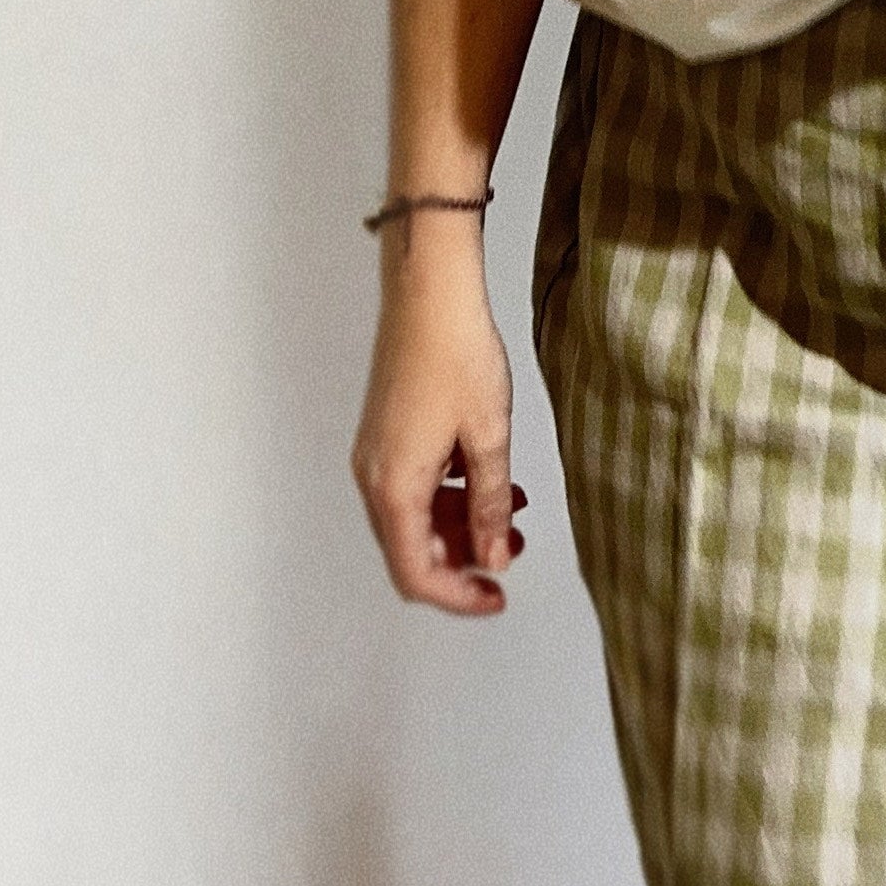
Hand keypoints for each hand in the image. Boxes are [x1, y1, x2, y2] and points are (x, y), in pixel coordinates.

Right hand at [351, 235, 523, 615]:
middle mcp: (373, 476)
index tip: (496, 595)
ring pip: (414, 515)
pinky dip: (449, 492)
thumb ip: (490, 505)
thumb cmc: (455, 352)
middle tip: (512, 548)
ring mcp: (375, 452)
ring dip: (460, 522)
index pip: (416, 573)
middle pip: (412, 548)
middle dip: (464, 557)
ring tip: (512, 510)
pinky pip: (412, 483)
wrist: (428, 290)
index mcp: (394, 488)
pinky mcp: (385, 431)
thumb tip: (493, 557)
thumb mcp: (488, 436)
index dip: (458, 596)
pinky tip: (488, 475)